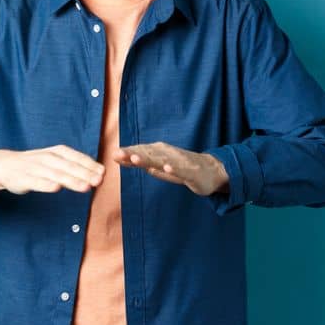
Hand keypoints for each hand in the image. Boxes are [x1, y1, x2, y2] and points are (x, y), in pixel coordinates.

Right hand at [0, 145, 105, 196]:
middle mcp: (47, 158)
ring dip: (71, 180)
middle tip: (99, 181)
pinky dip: (46, 184)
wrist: (5, 165)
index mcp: (57, 152)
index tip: (104, 173)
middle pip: (69, 166)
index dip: (90, 165)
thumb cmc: (36, 164)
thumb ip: (74, 165)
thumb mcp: (55, 159)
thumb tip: (99, 173)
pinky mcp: (24, 179)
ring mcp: (35, 168)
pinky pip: (36, 182)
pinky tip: (56, 188)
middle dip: (85, 174)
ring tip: (85, 187)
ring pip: (56, 174)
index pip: (77, 157)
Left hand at [114, 142, 229, 195]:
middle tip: (117, 154)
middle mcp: (168, 154)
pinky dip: (174, 168)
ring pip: (162, 160)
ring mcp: (180, 162)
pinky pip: (182, 169)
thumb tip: (126, 159)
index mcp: (160, 153)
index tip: (113, 155)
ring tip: (135, 159)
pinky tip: (167, 167)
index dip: (127, 154)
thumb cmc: (183, 169)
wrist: (212, 171)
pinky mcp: (191, 171)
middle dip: (132, 154)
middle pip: (147, 154)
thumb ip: (144, 163)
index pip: (141, 152)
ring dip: (149, 159)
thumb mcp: (160, 167)